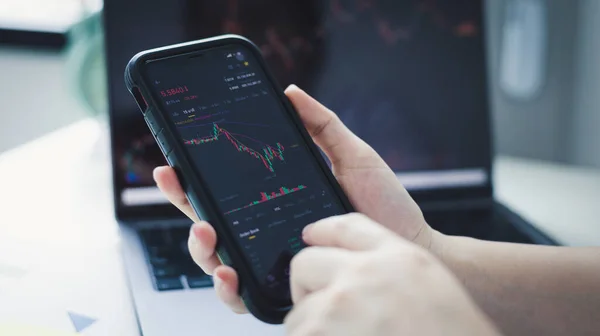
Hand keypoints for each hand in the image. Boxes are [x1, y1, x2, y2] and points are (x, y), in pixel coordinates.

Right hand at [153, 85, 436, 312]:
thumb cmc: (383, 204)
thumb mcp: (352, 155)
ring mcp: (272, 260)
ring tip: (206, 230)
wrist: (410, 243)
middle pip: (209, 219)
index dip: (195, 173)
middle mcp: (266, 229)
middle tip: (174, 180)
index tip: (175, 154)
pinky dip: (226, 289)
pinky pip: (243, 296)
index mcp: (273, 198)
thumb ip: (322, 126)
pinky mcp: (284, 288)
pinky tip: (228, 272)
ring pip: (217, 259)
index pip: (225, 186)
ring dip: (200, 246)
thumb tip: (291, 93)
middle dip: (183, 201)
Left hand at [286, 213, 499, 335]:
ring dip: (312, 332)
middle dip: (305, 289)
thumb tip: (354, 277)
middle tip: (323, 314)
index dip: (322, 231)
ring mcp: (339, 305)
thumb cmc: (452, 335)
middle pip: (305, 263)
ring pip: (298, 314)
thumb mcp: (433, 290)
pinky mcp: (320, 333)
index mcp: (400, 260)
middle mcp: (366, 274)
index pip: (347, 227)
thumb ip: (392, 274)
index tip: (310, 234)